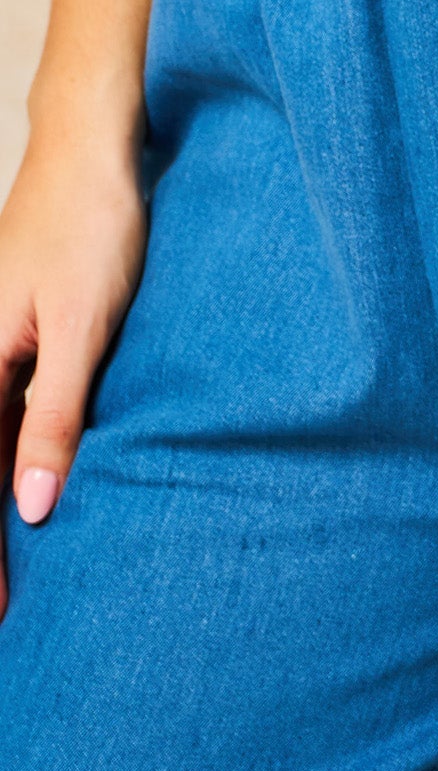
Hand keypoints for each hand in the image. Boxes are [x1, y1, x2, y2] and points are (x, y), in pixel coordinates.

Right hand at [0, 125, 146, 616]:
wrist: (90, 155)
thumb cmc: (94, 231)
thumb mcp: (83, 333)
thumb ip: (55, 420)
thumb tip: (33, 508)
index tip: (0, 613)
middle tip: (5, 615)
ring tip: (14, 574)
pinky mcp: (10, 335)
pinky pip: (1, 413)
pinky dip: (9, 458)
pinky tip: (26, 490)